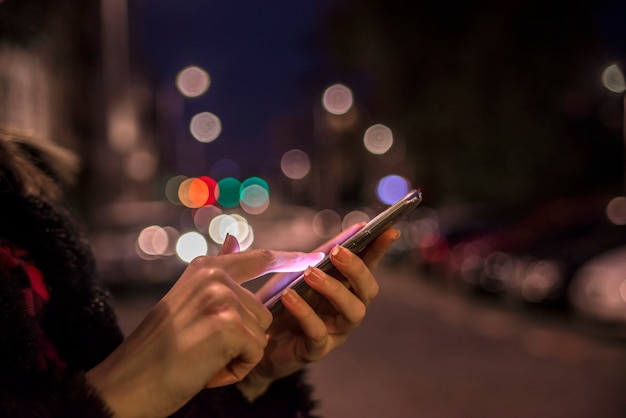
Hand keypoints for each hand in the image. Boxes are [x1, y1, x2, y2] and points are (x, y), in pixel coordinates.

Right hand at [86, 243, 323, 417]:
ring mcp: (221, 298)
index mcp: (205, 269)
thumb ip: (218, 270)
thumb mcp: (188, 300)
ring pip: (260, 332)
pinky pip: (256, 352)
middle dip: (242, 338)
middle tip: (202, 348)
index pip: (258, 258)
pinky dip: (237, 369)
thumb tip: (235, 237)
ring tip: (203, 358)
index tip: (314, 257)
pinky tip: (207, 370)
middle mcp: (214, 277)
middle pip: (262, 310)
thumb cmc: (159, 349)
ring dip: (238, 354)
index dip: (289, 259)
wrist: (128, 383)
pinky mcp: (228, 324)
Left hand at [238, 227, 399, 399]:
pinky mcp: (314, 350)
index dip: (378, 248)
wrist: (249, 345)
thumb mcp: (280, 275)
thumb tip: (241, 234)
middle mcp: (344, 309)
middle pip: (368, 290)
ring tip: (311, 274)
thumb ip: (283, 255)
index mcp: (340, 287)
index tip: (387, 228)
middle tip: (337, 252)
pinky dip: (306, 312)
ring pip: (353, 311)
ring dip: (335, 289)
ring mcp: (333, 331)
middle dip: (357, 268)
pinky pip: (318, 332)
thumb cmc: (273, 306)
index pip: (366, 264)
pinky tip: (289, 297)